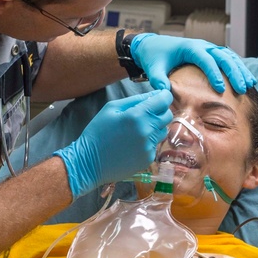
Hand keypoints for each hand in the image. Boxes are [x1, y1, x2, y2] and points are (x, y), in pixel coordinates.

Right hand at [55, 90, 173, 197]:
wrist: (90, 162)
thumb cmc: (97, 132)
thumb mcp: (111, 108)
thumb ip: (135, 99)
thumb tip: (153, 95)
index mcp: (137, 115)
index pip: (164, 100)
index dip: (163, 96)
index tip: (159, 97)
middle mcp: (147, 131)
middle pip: (168, 115)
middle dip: (160, 111)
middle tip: (146, 114)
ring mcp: (149, 146)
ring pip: (163, 131)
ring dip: (155, 128)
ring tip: (137, 131)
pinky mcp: (148, 159)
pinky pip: (155, 145)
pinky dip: (148, 142)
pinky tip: (133, 145)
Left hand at [128, 34, 255, 93]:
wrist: (154, 45)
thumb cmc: (154, 57)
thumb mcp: (154, 69)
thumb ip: (159, 80)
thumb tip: (164, 93)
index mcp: (189, 47)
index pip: (205, 59)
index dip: (214, 74)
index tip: (220, 89)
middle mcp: (202, 45)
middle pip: (223, 56)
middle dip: (234, 72)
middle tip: (242, 89)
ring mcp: (208, 47)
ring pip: (229, 56)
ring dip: (240, 69)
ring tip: (250, 84)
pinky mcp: (211, 52)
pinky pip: (228, 58)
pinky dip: (238, 67)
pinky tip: (247, 78)